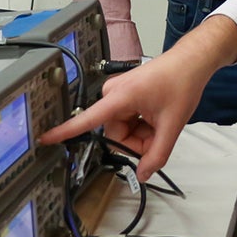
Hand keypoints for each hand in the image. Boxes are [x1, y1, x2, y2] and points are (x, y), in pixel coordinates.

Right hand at [38, 14, 236, 180]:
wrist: (191, 62)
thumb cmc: (182, 82)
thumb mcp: (172, 125)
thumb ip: (157, 154)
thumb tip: (143, 174)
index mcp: (120, 98)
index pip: (87, 119)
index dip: (65, 131)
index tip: (46, 138)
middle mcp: (114, 94)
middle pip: (115, 134)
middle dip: (137, 141)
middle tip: (159, 132)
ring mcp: (118, 94)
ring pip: (122, 130)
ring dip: (141, 134)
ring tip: (160, 121)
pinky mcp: (124, 95)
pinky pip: (127, 121)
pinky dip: (142, 126)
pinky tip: (156, 116)